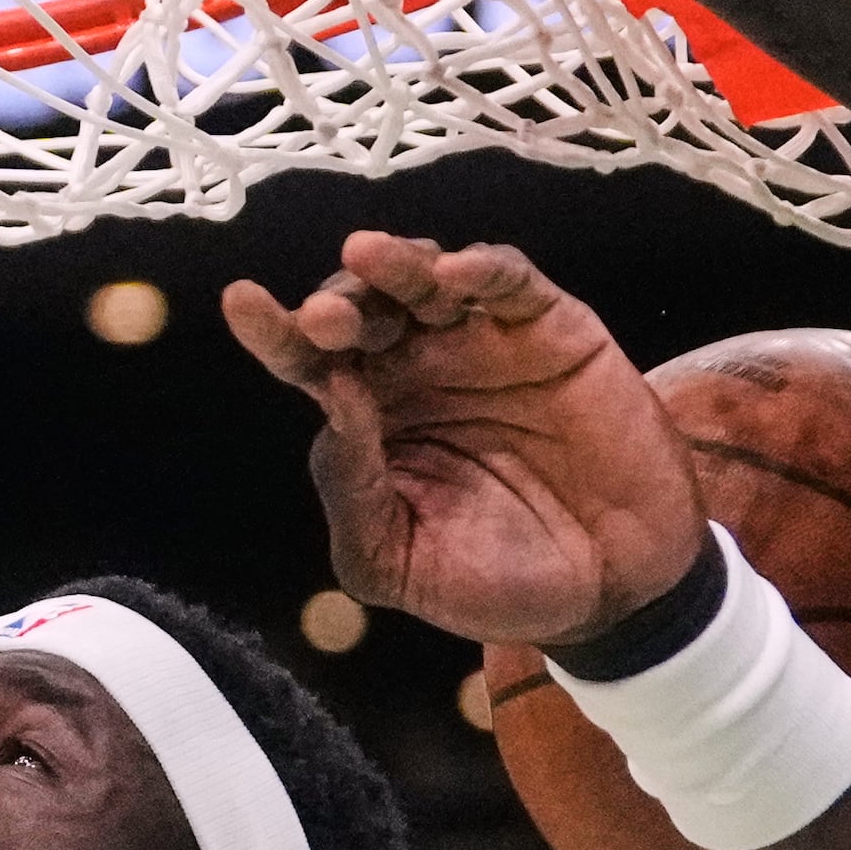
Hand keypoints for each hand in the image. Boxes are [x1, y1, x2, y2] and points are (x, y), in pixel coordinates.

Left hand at [225, 234, 705, 651]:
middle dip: (337, 304)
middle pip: (362, 311)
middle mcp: (418, 371)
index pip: (310, 365)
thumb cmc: (497, 581)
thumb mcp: (398, 562)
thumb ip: (354, 492)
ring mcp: (482, 344)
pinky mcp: (549, 329)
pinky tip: (456, 273)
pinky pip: (510, 283)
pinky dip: (482, 268)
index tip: (241, 301)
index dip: (274, 332)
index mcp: (371, 421)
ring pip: (425, 280)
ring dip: (394, 265)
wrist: (609, 591)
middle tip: (322, 318)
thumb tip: (333, 404)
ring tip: (367, 258)